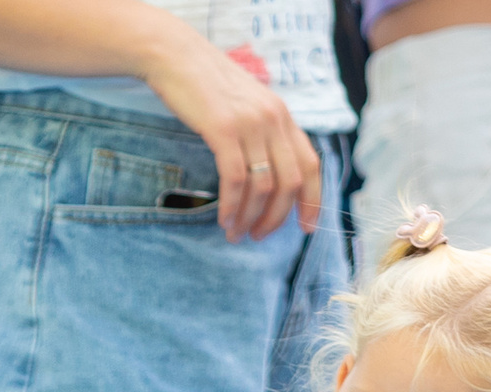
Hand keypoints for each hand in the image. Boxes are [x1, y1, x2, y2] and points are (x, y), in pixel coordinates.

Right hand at [136, 34, 319, 239]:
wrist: (177, 56)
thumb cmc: (207, 86)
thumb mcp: (247, 106)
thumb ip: (263, 134)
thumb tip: (269, 177)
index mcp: (283, 116)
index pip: (311, 165)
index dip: (313, 201)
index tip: (306, 228)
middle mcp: (274, 120)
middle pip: (290, 183)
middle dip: (276, 218)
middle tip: (258, 237)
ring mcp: (251, 124)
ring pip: (263, 187)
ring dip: (250, 218)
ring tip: (235, 233)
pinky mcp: (224, 130)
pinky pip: (236, 180)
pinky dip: (231, 206)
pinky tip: (223, 218)